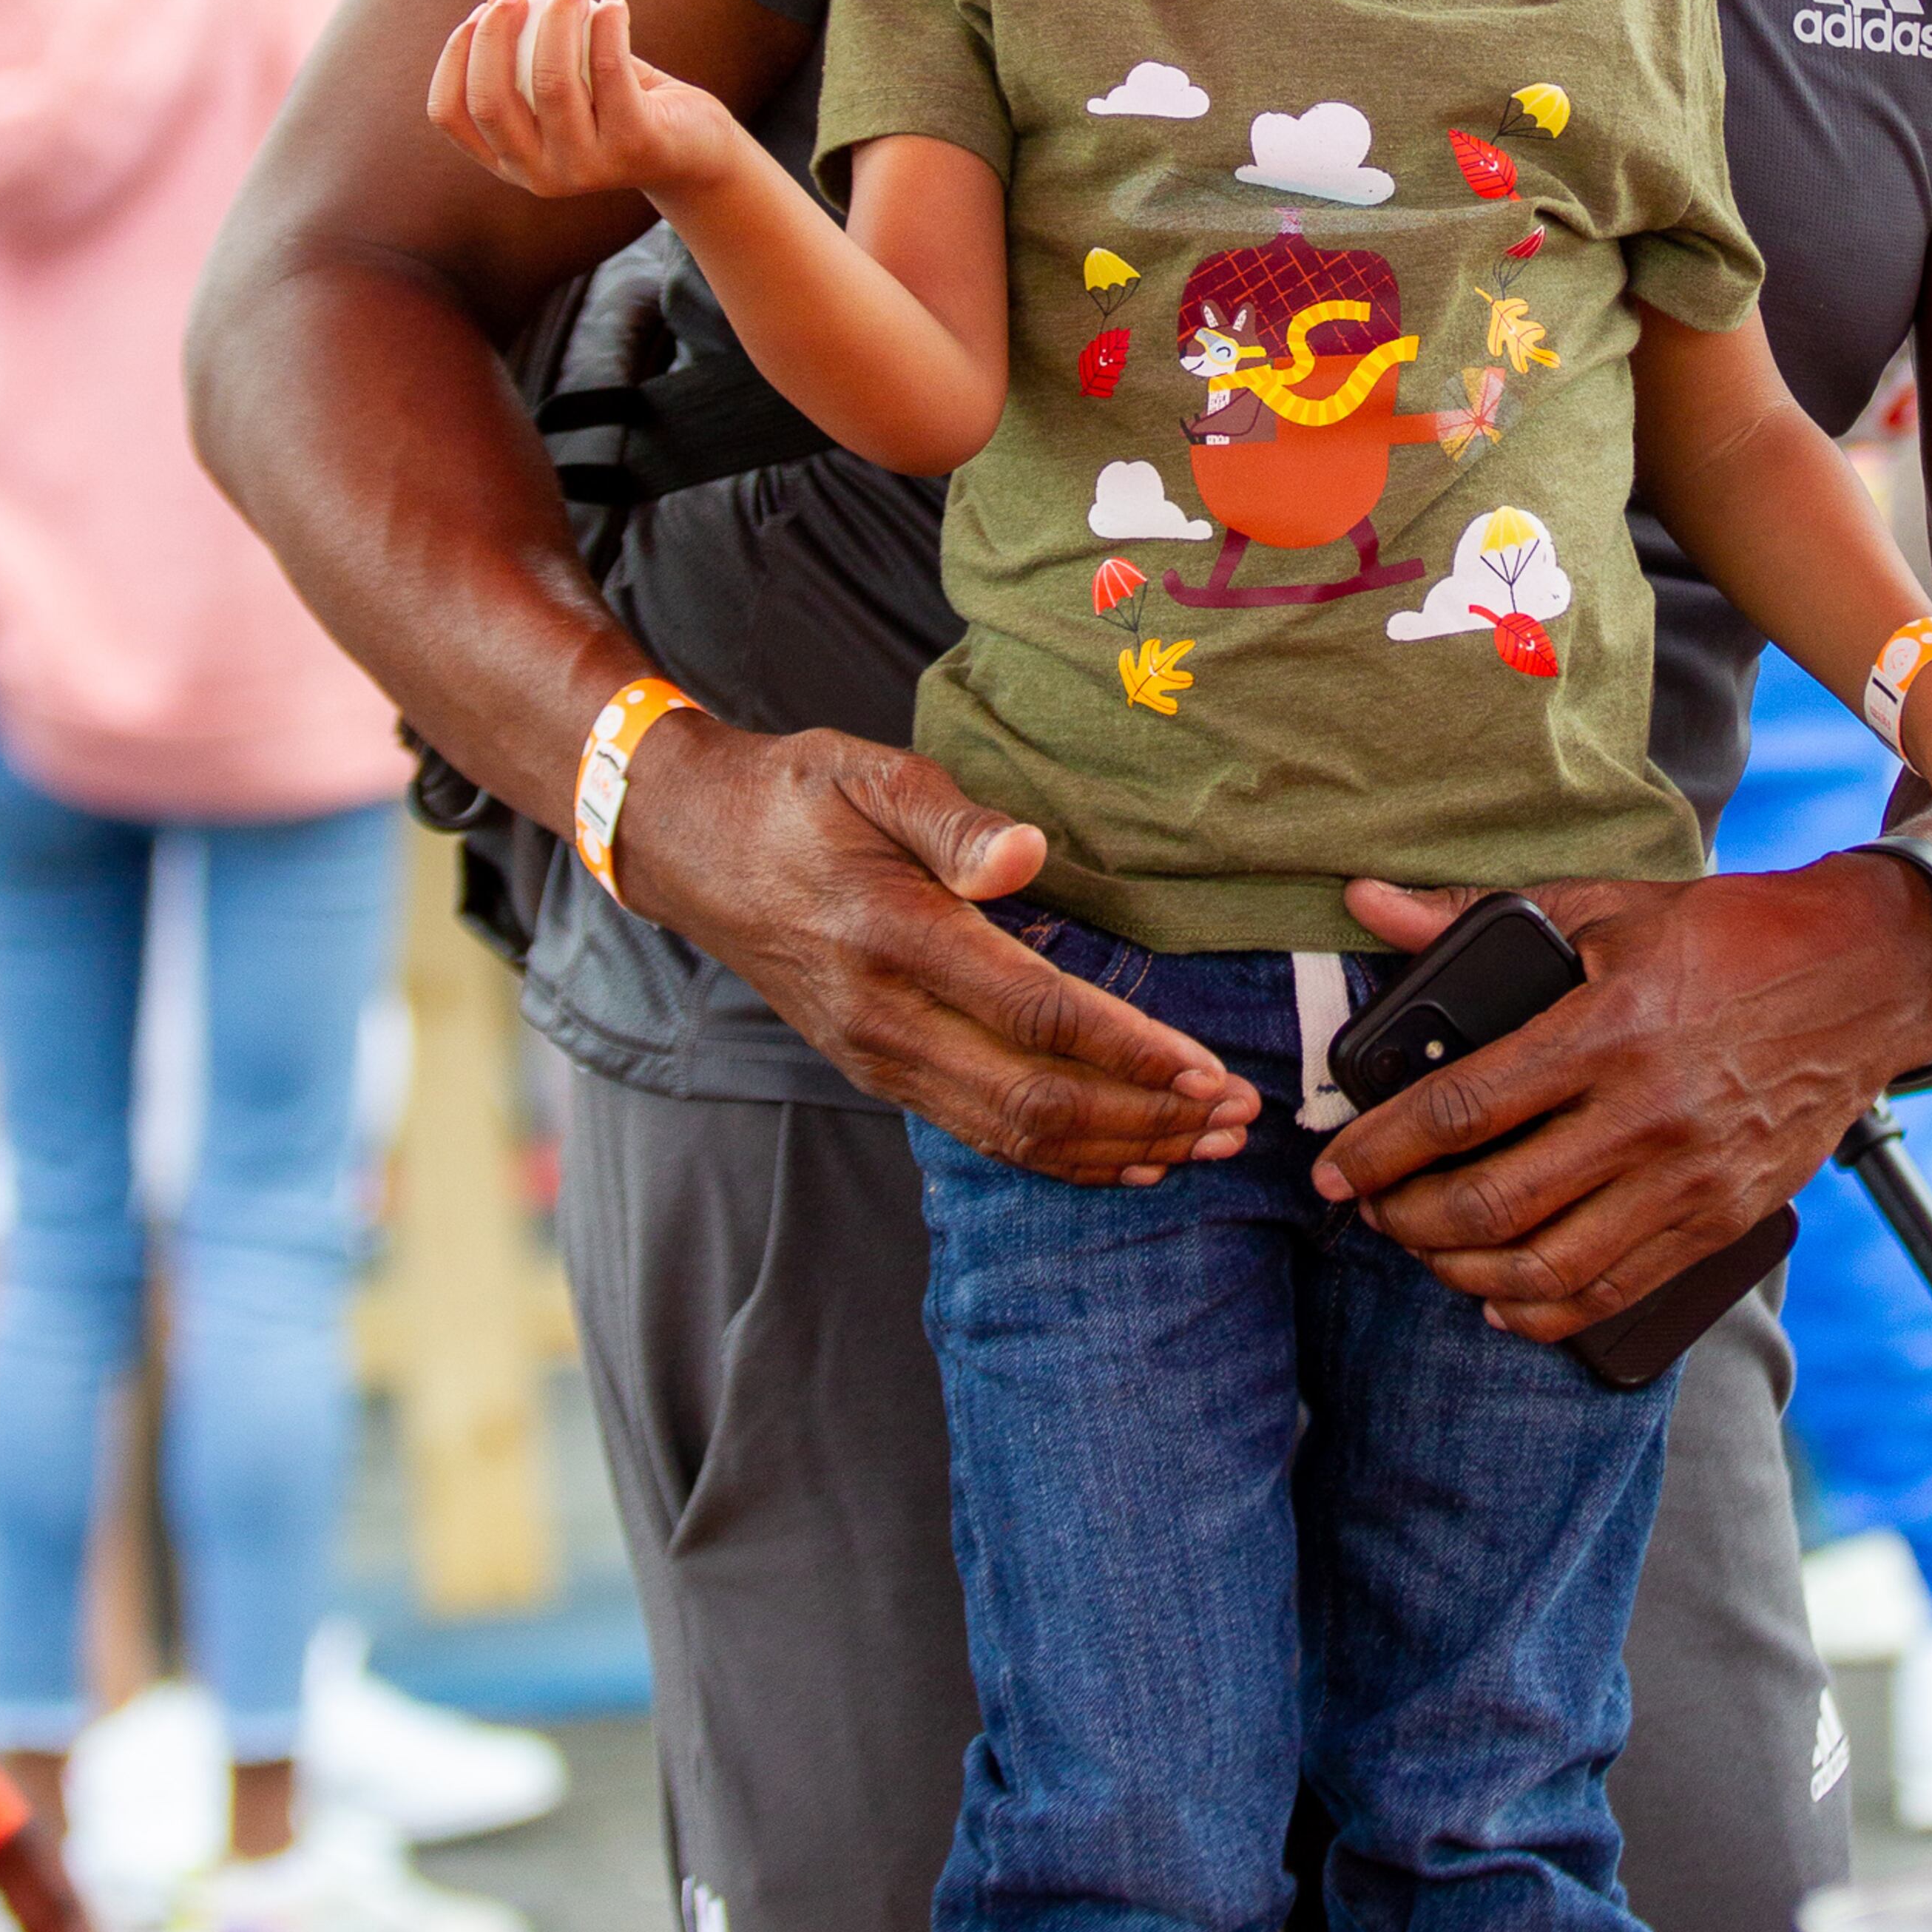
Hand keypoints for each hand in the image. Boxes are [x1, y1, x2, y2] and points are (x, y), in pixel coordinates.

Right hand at [427, 0, 740, 212]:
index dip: (454, 55)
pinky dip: (608, 25)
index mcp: (508, 162)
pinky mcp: (634, 146)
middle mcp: (538, 176)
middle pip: (491, 101)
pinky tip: (613, 2)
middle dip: (493, 34)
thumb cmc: (619, 108)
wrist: (696, 150)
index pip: (451, 114)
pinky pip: (610, 70)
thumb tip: (495, 0)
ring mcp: (586, 168)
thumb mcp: (564, 93)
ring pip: (552, 83)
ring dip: (558, 18)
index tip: (478, 11)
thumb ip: (528, 59)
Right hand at [620, 711, 1256, 1186]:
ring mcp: (877, 1056)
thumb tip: (1027, 855)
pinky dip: (1059, 1157)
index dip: (1128, 1051)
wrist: (692, 847)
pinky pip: (979, 1134)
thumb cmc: (795, 798)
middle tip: (1239, 1117)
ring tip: (1207, 1146)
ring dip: (1117, 1147)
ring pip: (1010, 1134)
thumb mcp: (869, 773)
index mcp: (892, 935)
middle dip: (1146, 1117)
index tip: (1207, 1069)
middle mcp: (884, 1017)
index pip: (1032, 1015)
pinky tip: (1125, 1159)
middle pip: (1032, 1099)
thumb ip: (951, 820)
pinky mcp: (877, 1071)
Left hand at [1310, 855, 1931, 1341]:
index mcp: (1607, 1029)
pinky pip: (1617, 1290)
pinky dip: (1544, 1310)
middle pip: (1494, 1202)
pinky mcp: (1723, 1219)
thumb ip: (1474, 917)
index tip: (1334, 1168)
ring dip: (1465, 1272)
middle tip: (1373, 1210)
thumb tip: (1369, 904)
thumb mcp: (1603, 905)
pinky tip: (1500, 1296)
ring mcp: (1689, 1178)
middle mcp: (1646, 1114)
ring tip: (1426, 1249)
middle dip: (1409, 1219)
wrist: (1863, 977)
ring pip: (1550, 1266)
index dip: (1381, 1148)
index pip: (1464, 1109)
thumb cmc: (1725, 937)